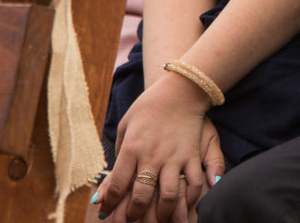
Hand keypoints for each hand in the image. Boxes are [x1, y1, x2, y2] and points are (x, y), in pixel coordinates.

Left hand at [96, 73, 222, 222]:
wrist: (179, 90)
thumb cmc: (148, 108)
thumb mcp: (125, 127)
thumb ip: (116, 157)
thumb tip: (104, 189)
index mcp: (132, 147)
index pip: (117, 184)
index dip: (111, 203)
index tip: (108, 211)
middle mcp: (152, 155)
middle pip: (142, 195)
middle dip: (134, 214)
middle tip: (132, 220)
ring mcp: (174, 156)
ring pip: (169, 195)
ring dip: (163, 213)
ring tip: (159, 219)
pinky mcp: (192, 154)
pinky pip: (194, 182)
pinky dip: (191, 198)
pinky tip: (184, 204)